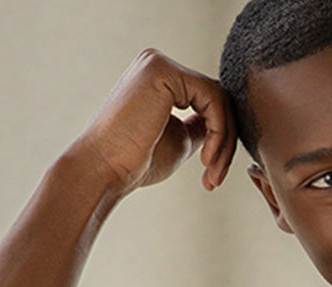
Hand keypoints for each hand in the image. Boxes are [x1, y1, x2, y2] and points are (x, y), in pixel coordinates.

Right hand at [67, 49, 236, 200]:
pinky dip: (218, 132)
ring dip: (223, 142)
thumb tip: (228, 119)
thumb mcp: (180, 139)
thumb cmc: (135, 161)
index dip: (221, 138)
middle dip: (225, 142)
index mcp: (159, 78)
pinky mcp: (163, 72)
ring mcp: (158, 65)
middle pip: (217, 98)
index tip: (214, 173)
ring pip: (219, 100)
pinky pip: (213, 98)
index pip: (210, 100)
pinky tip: (205, 158)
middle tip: (215, 178)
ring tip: (211, 173)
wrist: (104, 169)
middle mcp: (157, 64)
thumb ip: (202, 124)